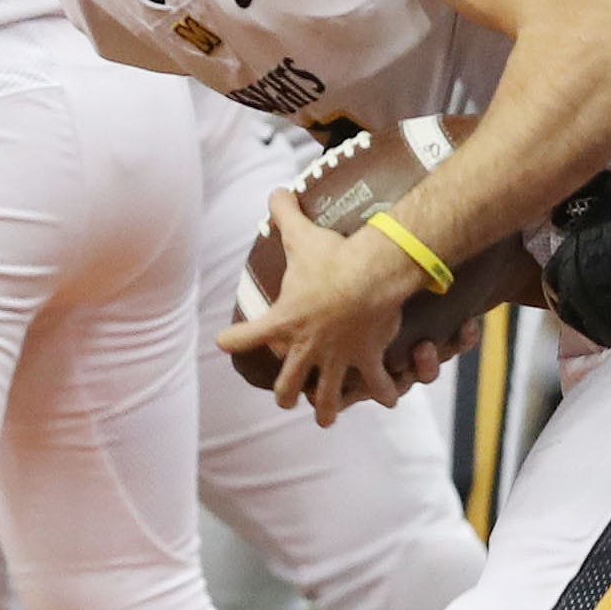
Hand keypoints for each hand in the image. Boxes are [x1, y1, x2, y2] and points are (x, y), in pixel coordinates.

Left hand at [212, 190, 421, 424]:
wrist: (368, 278)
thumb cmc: (331, 258)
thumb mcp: (302, 234)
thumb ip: (283, 212)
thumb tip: (277, 191)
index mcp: (283, 322)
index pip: (245, 336)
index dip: (232, 340)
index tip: (224, 343)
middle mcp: (304, 348)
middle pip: (288, 383)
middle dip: (286, 393)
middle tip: (287, 399)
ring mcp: (336, 359)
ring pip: (327, 396)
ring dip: (326, 408)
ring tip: (325, 418)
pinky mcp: (366, 360)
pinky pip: (376, 383)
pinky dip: (383, 391)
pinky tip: (386, 399)